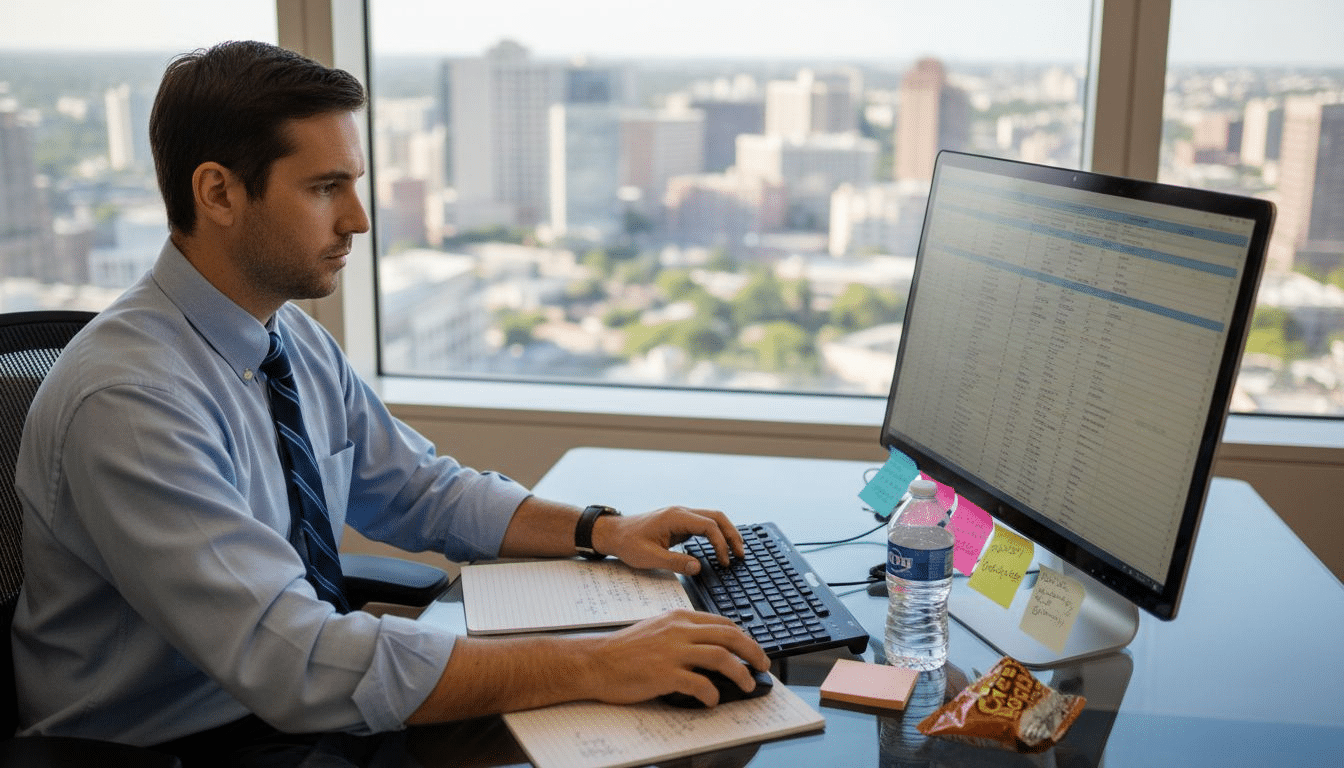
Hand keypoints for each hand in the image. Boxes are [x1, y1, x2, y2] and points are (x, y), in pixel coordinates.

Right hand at [579, 609, 769, 706]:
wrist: (596, 661)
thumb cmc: (623, 650)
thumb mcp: (656, 629)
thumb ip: (680, 634)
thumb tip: (706, 648)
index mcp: (678, 618)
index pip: (722, 623)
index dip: (743, 637)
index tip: (752, 649)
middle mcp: (679, 631)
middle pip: (729, 636)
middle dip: (753, 651)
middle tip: (763, 665)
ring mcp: (672, 652)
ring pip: (721, 657)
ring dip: (740, 673)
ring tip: (747, 684)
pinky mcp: (664, 674)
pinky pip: (699, 683)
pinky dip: (711, 694)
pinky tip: (712, 701)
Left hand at [595, 506, 744, 574]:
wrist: (612, 533)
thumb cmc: (627, 543)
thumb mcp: (649, 557)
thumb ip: (675, 562)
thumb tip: (698, 567)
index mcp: (675, 517)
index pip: (708, 526)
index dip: (721, 543)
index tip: (725, 561)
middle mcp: (681, 512)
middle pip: (716, 517)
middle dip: (732, 534)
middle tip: (741, 554)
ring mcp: (681, 516)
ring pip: (712, 518)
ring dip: (726, 533)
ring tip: (736, 552)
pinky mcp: (679, 523)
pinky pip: (704, 525)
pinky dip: (716, 535)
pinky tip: (720, 548)